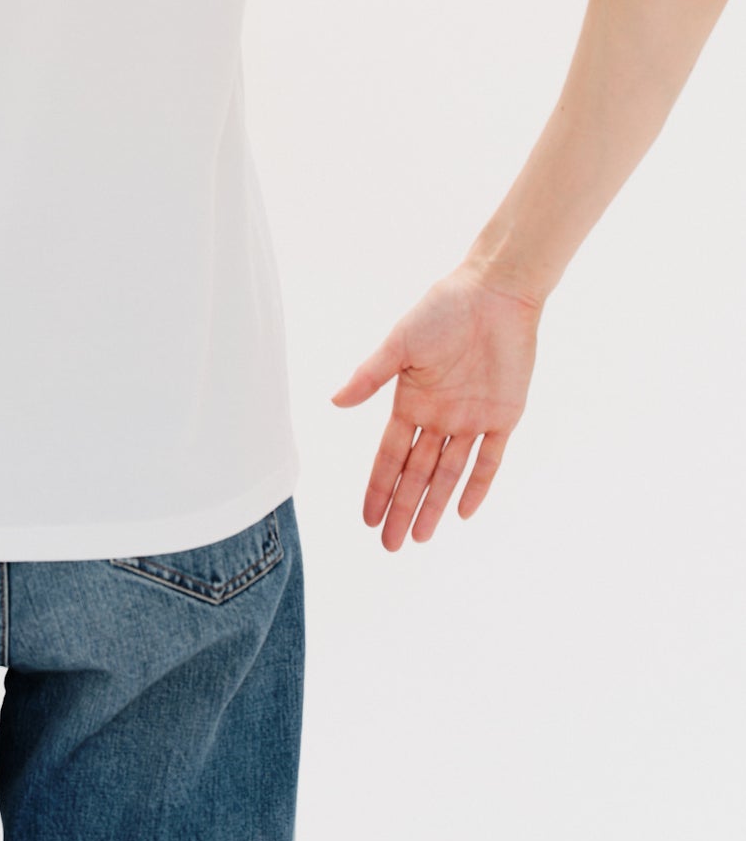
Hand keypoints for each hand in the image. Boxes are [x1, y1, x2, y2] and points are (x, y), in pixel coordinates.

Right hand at [330, 262, 542, 548]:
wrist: (494, 294)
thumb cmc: (442, 310)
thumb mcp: (400, 344)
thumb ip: (370, 376)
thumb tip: (335, 403)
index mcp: (411, 400)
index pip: (391, 456)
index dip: (379, 488)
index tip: (367, 519)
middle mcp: (438, 416)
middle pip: (417, 473)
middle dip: (403, 509)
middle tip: (389, 546)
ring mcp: (471, 419)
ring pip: (449, 474)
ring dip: (434, 505)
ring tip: (420, 538)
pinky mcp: (504, 417)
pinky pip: (490, 460)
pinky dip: (478, 486)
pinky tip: (463, 512)